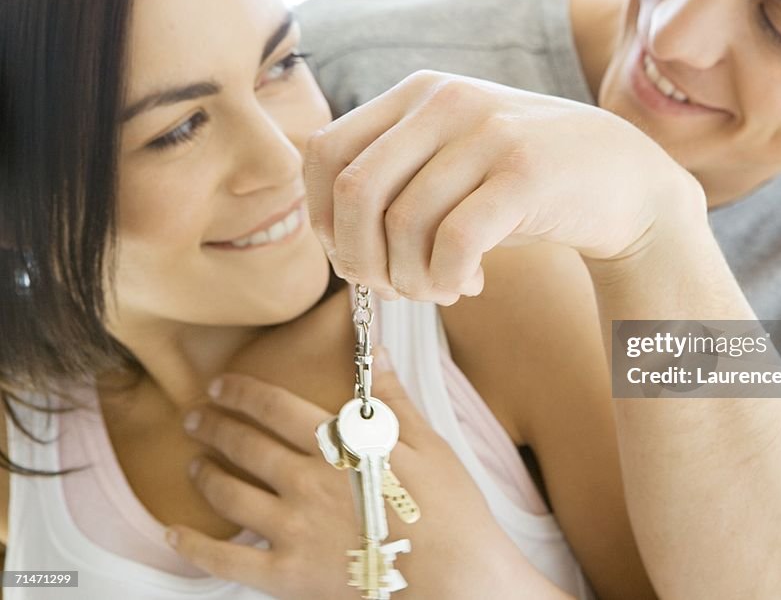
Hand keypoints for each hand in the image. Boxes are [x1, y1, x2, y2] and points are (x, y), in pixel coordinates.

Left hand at [169, 368, 564, 598]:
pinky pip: (229, 561)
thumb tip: (375, 350)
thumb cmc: (449, 508)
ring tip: (195, 463)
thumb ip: (391, 398)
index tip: (220, 385)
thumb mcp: (426, 443)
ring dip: (205, 474)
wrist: (457, 577)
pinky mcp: (290, 575)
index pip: (275, 408)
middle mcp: (306, 483)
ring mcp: (294, 530)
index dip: (242, 393)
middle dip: (213, 426)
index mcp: (339, 447)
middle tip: (194, 418)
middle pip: (244, 446)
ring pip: (230, 494)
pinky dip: (196, 547)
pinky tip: (175, 534)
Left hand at [304, 70, 702, 304]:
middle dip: (359, 258)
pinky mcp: (525, 173)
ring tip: (440, 290)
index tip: (355, 258)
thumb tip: (334, 245)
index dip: (323, 218)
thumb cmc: (520, 185)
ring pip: (402, 224)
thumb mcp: (451, 165)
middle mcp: (445, 102)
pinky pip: (455, 242)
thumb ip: (395, 184)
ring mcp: (487, 132)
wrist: (621, 177)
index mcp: (416, 94)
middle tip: (392, 288)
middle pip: (354, 191)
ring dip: (411, 279)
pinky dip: (447, 279)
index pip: (325, 152)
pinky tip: (470, 285)